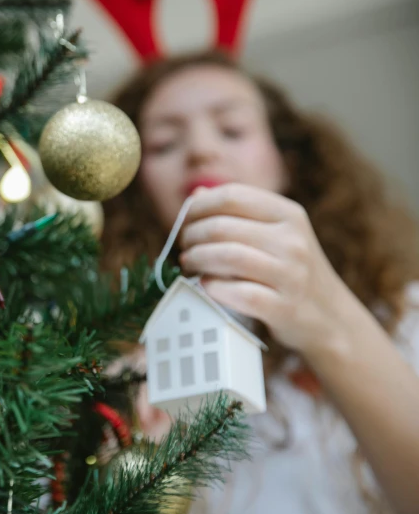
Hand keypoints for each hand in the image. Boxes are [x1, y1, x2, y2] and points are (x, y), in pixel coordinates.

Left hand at [178, 183, 354, 354]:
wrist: (330, 318)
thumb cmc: (289, 271)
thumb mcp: (275, 234)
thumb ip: (238, 213)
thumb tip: (197, 195)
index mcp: (289, 214)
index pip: (232, 196)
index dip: (198, 207)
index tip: (185, 220)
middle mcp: (293, 241)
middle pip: (222, 227)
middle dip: (191, 236)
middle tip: (183, 246)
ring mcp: (291, 275)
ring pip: (227, 257)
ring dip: (196, 259)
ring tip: (188, 263)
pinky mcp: (284, 307)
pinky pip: (238, 293)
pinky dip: (213, 288)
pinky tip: (204, 286)